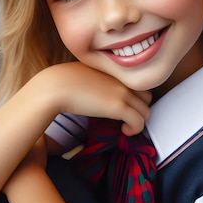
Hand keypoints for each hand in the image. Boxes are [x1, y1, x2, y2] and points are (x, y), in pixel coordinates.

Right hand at [35, 62, 151, 136]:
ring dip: (138, 121)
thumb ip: (98, 79)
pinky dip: (135, 130)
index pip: (138, 84)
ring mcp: (122, 93)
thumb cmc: (63, 82)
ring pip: (146, 111)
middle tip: (126, 118)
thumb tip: (98, 91)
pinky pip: (139, 122)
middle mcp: (122, 80)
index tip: (124, 108)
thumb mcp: (86, 74)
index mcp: (115, 71)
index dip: (135, 98)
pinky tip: (124, 131)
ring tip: (125, 126)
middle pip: (147, 97)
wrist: (55, 87)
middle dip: (139, 109)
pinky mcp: (118, 107)